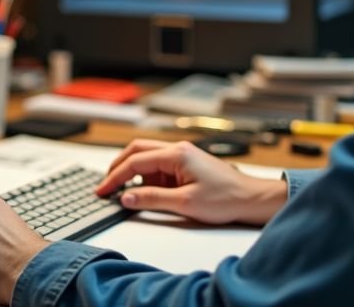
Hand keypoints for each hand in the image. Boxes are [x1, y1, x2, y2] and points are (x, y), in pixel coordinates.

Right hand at [95, 139, 287, 225]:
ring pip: (148, 158)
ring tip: (121, 192)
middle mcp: (178, 150)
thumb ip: (152, 199)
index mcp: (176, 154)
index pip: (135, 161)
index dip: (115, 177)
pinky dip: (147, 179)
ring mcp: (182, 157)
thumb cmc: (226, 198)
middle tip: (105, 185)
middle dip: (118, 167)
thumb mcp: (185, 203)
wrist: (251, 199)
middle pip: (138, 151)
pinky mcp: (186, 166)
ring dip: (133, 173)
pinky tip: (144, 193)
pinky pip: (159, 168)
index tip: (102, 190)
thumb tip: (125, 197)